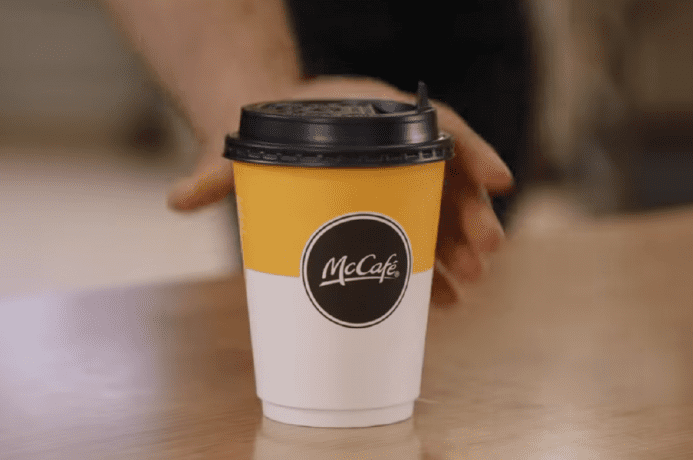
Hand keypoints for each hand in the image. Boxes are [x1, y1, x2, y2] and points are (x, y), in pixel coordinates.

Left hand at [168, 76, 512, 304]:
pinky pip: (422, 238)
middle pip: (447, 178)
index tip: (499, 181)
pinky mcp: (388, 212)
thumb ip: (219, 172)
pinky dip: (433, 270)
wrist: (268, 136)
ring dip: (460, 251)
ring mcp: (395, 182)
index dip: (472, 151)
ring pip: (442, 214)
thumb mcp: (246, 151)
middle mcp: (394, 149)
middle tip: (483, 254)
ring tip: (467, 287)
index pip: (437, 126)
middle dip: (470, 217)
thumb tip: (178, 200)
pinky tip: (441, 302)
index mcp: (372, 117)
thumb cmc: (265, 135)